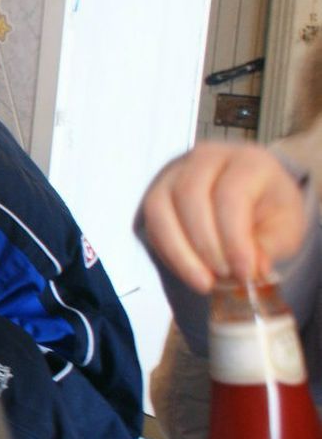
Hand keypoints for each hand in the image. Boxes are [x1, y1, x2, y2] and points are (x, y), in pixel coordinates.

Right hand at [140, 142, 304, 293]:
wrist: (251, 196)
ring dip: (179, 252)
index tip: (244, 273)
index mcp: (247, 160)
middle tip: (223, 277)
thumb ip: (271, 246)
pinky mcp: (156, 193)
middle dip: (205, 245)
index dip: (234, 238)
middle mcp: (205, 157)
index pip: (231, 194)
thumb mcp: (285, 227)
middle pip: (190, 196)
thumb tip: (252, 269)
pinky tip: (189, 270)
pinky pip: (151, 224)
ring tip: (203, 281)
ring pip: (160, 208)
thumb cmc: (269, 209)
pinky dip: (168, 253)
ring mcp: (174, 173)